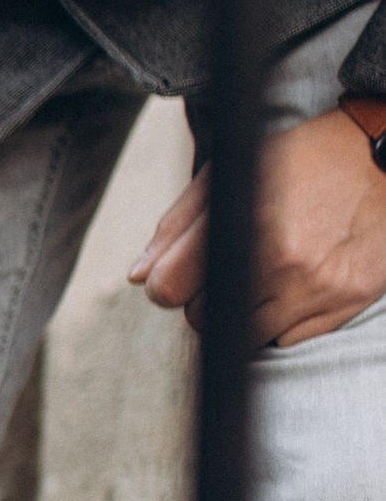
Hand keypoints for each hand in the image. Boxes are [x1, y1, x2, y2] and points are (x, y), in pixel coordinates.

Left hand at [131, 107, 385, 347]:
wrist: (385, 161)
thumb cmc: (304, 160)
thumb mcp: (233, 172)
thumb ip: (178, 226)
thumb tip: (138, 277)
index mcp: (243, 220)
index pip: (166, 289)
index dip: (167, 282)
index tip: (180, 273)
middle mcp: (278, 262)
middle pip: (200, 317)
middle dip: (205, 296)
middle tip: (230, 265)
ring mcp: (314, 290)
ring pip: (242, 336)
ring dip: (241, 312)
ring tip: (262, 275)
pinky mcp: (343, 306)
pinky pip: (286, 340)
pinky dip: (280, 321)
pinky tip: (293, 285)